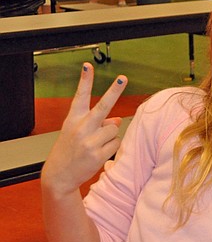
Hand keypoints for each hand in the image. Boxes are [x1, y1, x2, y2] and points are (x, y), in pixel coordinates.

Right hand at [41, 63, 126, 196]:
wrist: (59, 175)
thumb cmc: (69, 150)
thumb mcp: (77, 132)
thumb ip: (96, 122)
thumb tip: (118, 120)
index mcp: (73, 119)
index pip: (79, 96)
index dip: (84, 80)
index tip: (87, 66)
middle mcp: (81, 128)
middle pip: (103, 107)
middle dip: (114, 91)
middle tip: (123, 78)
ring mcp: (89, 142)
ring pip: (114, 129)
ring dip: (110, 136)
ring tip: (96, 144)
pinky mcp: (97, 155)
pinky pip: (116, 144)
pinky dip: (112, 147)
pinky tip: (99, 153)